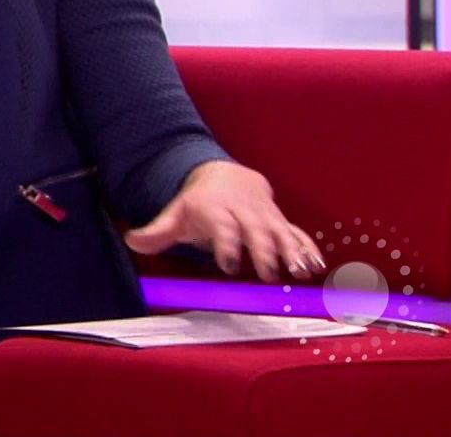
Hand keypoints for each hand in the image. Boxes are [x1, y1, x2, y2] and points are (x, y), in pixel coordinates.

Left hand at [124, 160, 325, 281]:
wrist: (226, 177)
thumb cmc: (199, 203)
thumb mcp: (176, 213)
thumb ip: (156, 231)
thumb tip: (131, 241)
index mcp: (216, 210)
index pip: (223, 227)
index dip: (227, 245)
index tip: (230, 266)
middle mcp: (244, 212)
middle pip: (256, 231)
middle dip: (264, 252)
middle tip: (268, 274)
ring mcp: (265, 217)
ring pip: (282, 232)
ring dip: (293, 252)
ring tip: (301, 272)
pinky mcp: (281, 222)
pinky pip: (298, 234)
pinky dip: (309, 248)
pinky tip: (318, 266)